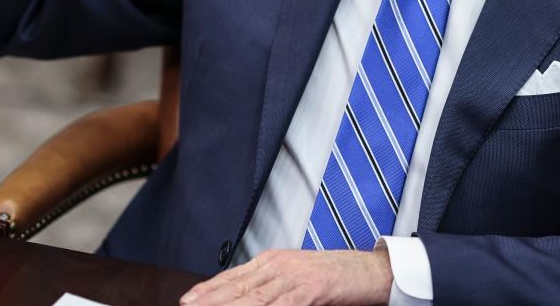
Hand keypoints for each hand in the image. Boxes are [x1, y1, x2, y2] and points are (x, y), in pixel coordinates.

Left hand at [181, 247, 393, 305]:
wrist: (371, 270)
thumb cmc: (337, 276)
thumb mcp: (298, 278)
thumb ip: (273, 288)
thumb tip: (249, 298)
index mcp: (274, 260)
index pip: (234, 276)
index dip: (209, 289)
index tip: (188, 299)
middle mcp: (279, 265)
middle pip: (237, 286)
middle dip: (210, 299)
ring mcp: (294, 276)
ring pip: (252, 297)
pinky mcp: (311, 289)